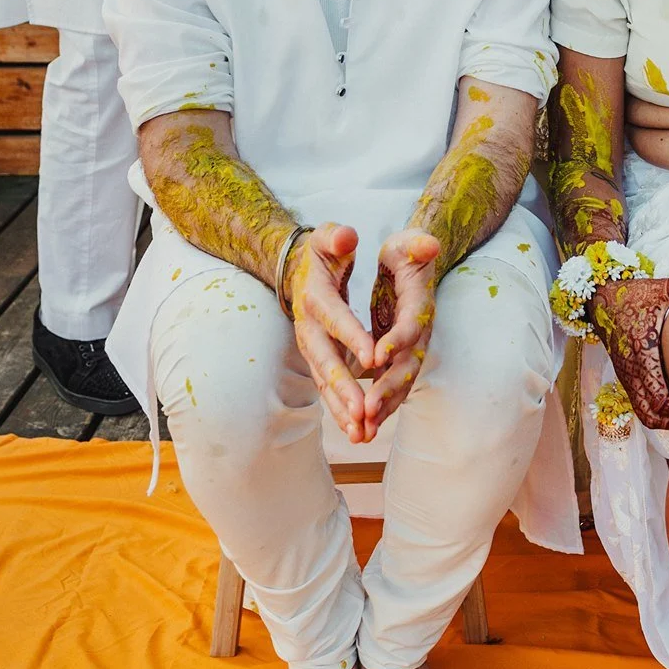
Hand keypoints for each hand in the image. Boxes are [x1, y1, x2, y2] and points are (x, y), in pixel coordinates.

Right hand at [284, 223, 375, 439]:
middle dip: (344, 387)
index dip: (353, 337)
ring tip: (360, 432)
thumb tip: (347, 236)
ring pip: (325, 382)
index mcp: (316, 297)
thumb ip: (336, 237)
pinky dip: (340, 410)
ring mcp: (311, 347)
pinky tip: (356, 432)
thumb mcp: (327, 238)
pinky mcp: (317, 360)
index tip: (372, 359)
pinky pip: (327, 389)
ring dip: (341, 408)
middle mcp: (309, 327)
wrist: (296, 270)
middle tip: (362, 410)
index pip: (336, 319)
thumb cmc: (321, 252)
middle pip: (326, 360)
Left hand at [365, 230, 441, 430]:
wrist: (416, 262)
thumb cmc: (409, 251)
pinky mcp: (395, 359)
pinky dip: (376, 410)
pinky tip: (359, 430)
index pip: (409, 326)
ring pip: (397, 385)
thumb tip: (430, 243)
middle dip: (386, 389)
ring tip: (362, 431)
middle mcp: (417, 333)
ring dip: (381, 409)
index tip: (376, 357)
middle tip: (367, 410)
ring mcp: (408, 350)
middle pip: (406, 366)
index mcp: (418, 305)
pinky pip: (387, 389)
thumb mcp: (409, 242)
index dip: (395, 341)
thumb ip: (418, 244)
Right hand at [592, 268, 668, 430]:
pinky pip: (639, 405)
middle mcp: (632, 367)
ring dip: (664, 418)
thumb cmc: (632, 294)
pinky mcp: (625, 377)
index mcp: (642, 348)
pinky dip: (655, 412)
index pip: (657, 392)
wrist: (599, 299)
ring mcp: (626, 374)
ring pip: (644, 412)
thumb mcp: (659, 287)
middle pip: (651, 410)